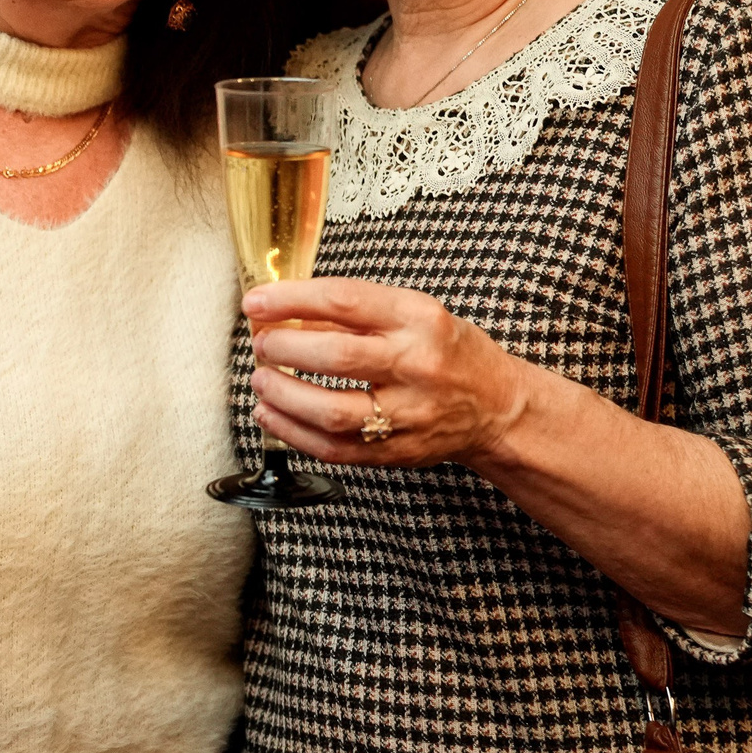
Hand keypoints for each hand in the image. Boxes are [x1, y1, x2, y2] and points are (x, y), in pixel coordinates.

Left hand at [242, 277, 529, 468]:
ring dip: (283, 395)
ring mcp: (409, 414)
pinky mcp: (396, 452)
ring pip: (333, 412)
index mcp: (419, 318)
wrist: (496, 406)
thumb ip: (353, 311)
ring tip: (261, 380)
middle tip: (262, 343)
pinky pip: (334, 449)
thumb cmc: (445, 350)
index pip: (345, 301)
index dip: (291, 300)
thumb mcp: (412, 313)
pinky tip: (270, 414)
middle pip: (336, 357)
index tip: (255, 301)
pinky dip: (292, 432)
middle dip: (284, 348)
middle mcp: (417, 365)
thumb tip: (282, 309)